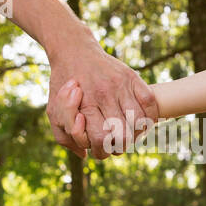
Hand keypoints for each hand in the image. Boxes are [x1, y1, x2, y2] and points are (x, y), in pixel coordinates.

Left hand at [46, 43, 158, 159]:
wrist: (73, 50)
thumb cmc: (63, 85)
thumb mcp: (54, 111)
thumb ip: (65, 137)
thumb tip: (84, 155)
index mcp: (86, 105)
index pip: (101, 140)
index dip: (102, 151)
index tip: (100, 148)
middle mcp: (105, 95)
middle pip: (123, 135)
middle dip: (120, 146)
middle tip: (115, 143)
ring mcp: (121, 85)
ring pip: (139, 121)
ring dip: (136, 134)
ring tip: (129, 134)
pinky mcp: (132, 77)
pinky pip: (150, 103)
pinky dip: (150, 117)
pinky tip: (141, 122)